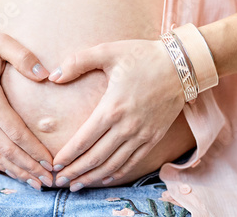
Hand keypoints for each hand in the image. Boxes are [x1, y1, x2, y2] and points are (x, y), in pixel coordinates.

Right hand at [0, 26, 53, 189]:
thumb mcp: (0, 41)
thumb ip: (24, 57)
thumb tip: (46, 75)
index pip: (15, 131)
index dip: (34, 149)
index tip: (52, 161)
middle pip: (6, 149)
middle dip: (29, 167)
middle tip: (51, 181)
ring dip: (17, 171)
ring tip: (37, 183)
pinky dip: (2, 164)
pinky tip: (17, 172)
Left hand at [49, 39, 185, 190]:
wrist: (182, 65)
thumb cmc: (143, 55)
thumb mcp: (108, 51)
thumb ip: (77, 61)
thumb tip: (53, 76)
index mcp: (112, 108)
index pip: (84, 140)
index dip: (67, 155)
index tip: (54, 165)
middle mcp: (127, 126)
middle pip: (96, 157)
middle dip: (75, 171)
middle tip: (59, 181)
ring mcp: (143, 134)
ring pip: (114, 164)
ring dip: (94, 177)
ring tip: (77, 184)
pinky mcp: (155, 136)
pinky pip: (134, 161)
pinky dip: (118, 172)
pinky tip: (107, 177)